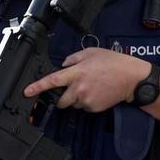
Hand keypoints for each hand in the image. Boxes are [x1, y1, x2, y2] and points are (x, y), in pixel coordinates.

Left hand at [23, 48, 145, 111]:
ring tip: (92, 88)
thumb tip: (65, 64)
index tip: (27, 92)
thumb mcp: (92, 52)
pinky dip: (88, 102)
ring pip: (74, 104)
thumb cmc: (114, 63)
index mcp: (77, 72)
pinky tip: (99, 93)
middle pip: (61, 100)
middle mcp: (79, 87)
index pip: (52, 81)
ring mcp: (86, 99)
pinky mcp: (94, 107)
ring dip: (77, 98)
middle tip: (73, 89)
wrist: (132, 79)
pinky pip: (85, 107)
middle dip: (62, 98)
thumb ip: (74, 58)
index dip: (38, 87)